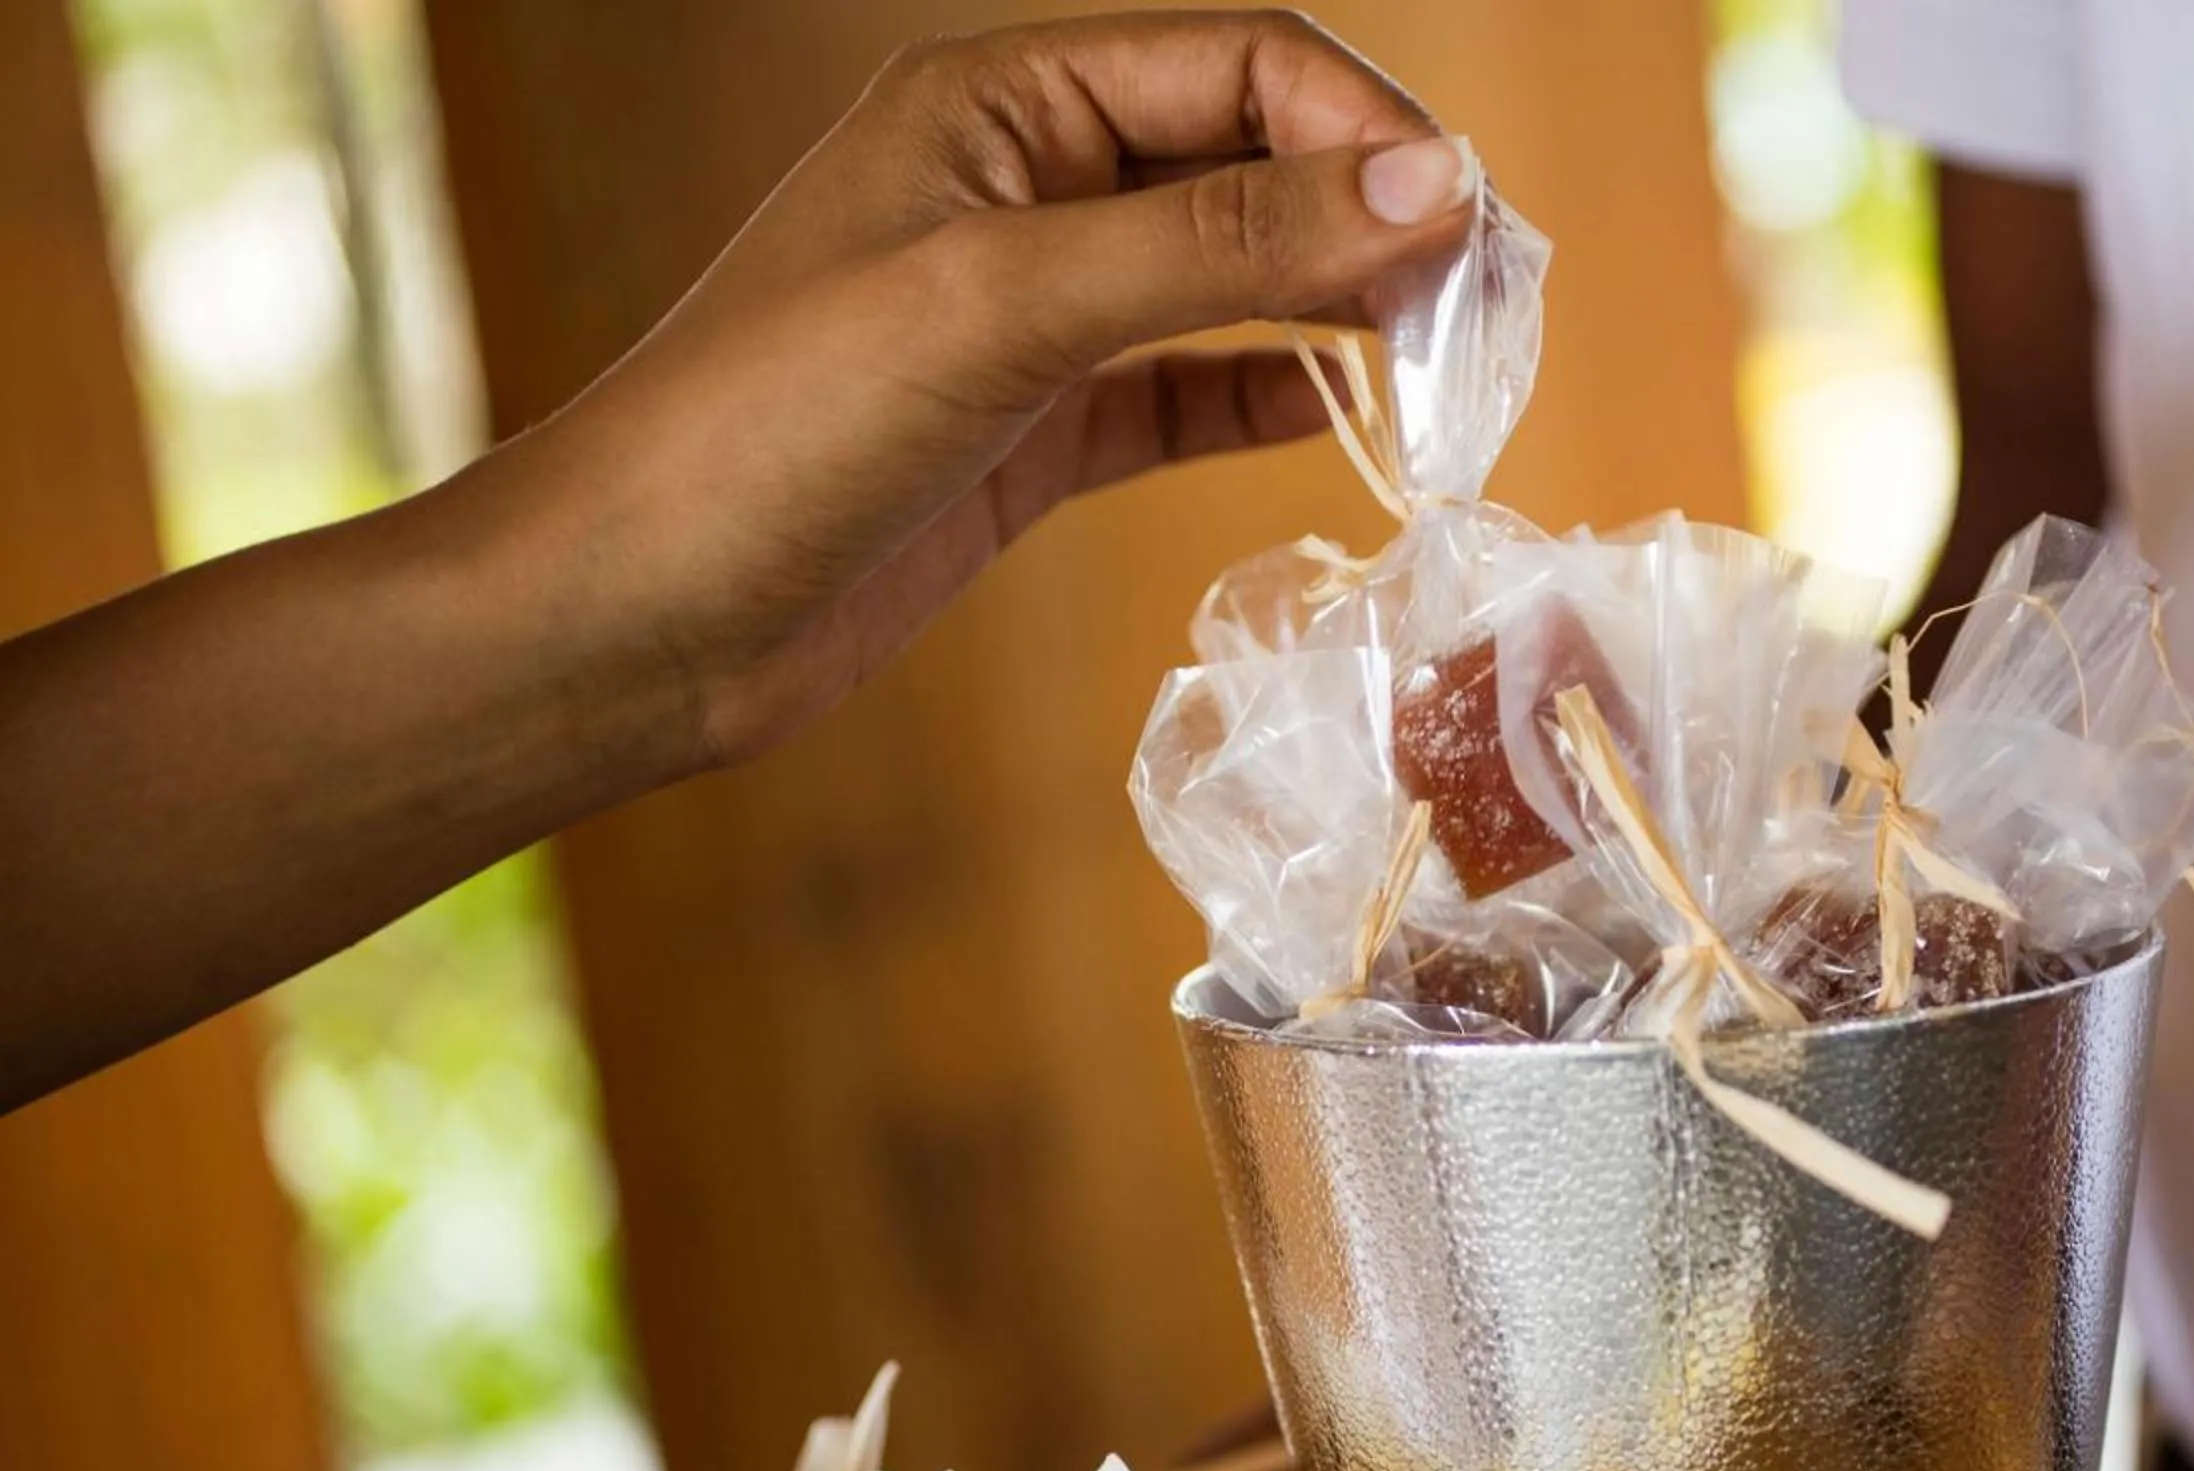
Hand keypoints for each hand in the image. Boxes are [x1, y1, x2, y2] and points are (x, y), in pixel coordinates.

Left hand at [0, 10, 1476, 1109]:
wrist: (632, 621)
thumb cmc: (772, 431)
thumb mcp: (1009, 307)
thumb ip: (1222, 241)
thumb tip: (1432, 186)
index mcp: (999, 101)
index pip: (1241, 64)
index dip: (1371, 130)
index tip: (1474, 229)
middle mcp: (1024, 187)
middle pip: (1255, 161)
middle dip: (1382, 216)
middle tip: (1499, 307)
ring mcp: (1032, 315)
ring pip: (1237, 277)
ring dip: (1348, 307)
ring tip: (1457, 368)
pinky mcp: (1034, 433)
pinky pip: (1193, 388)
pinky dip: (1280, 398)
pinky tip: (1357, 427)